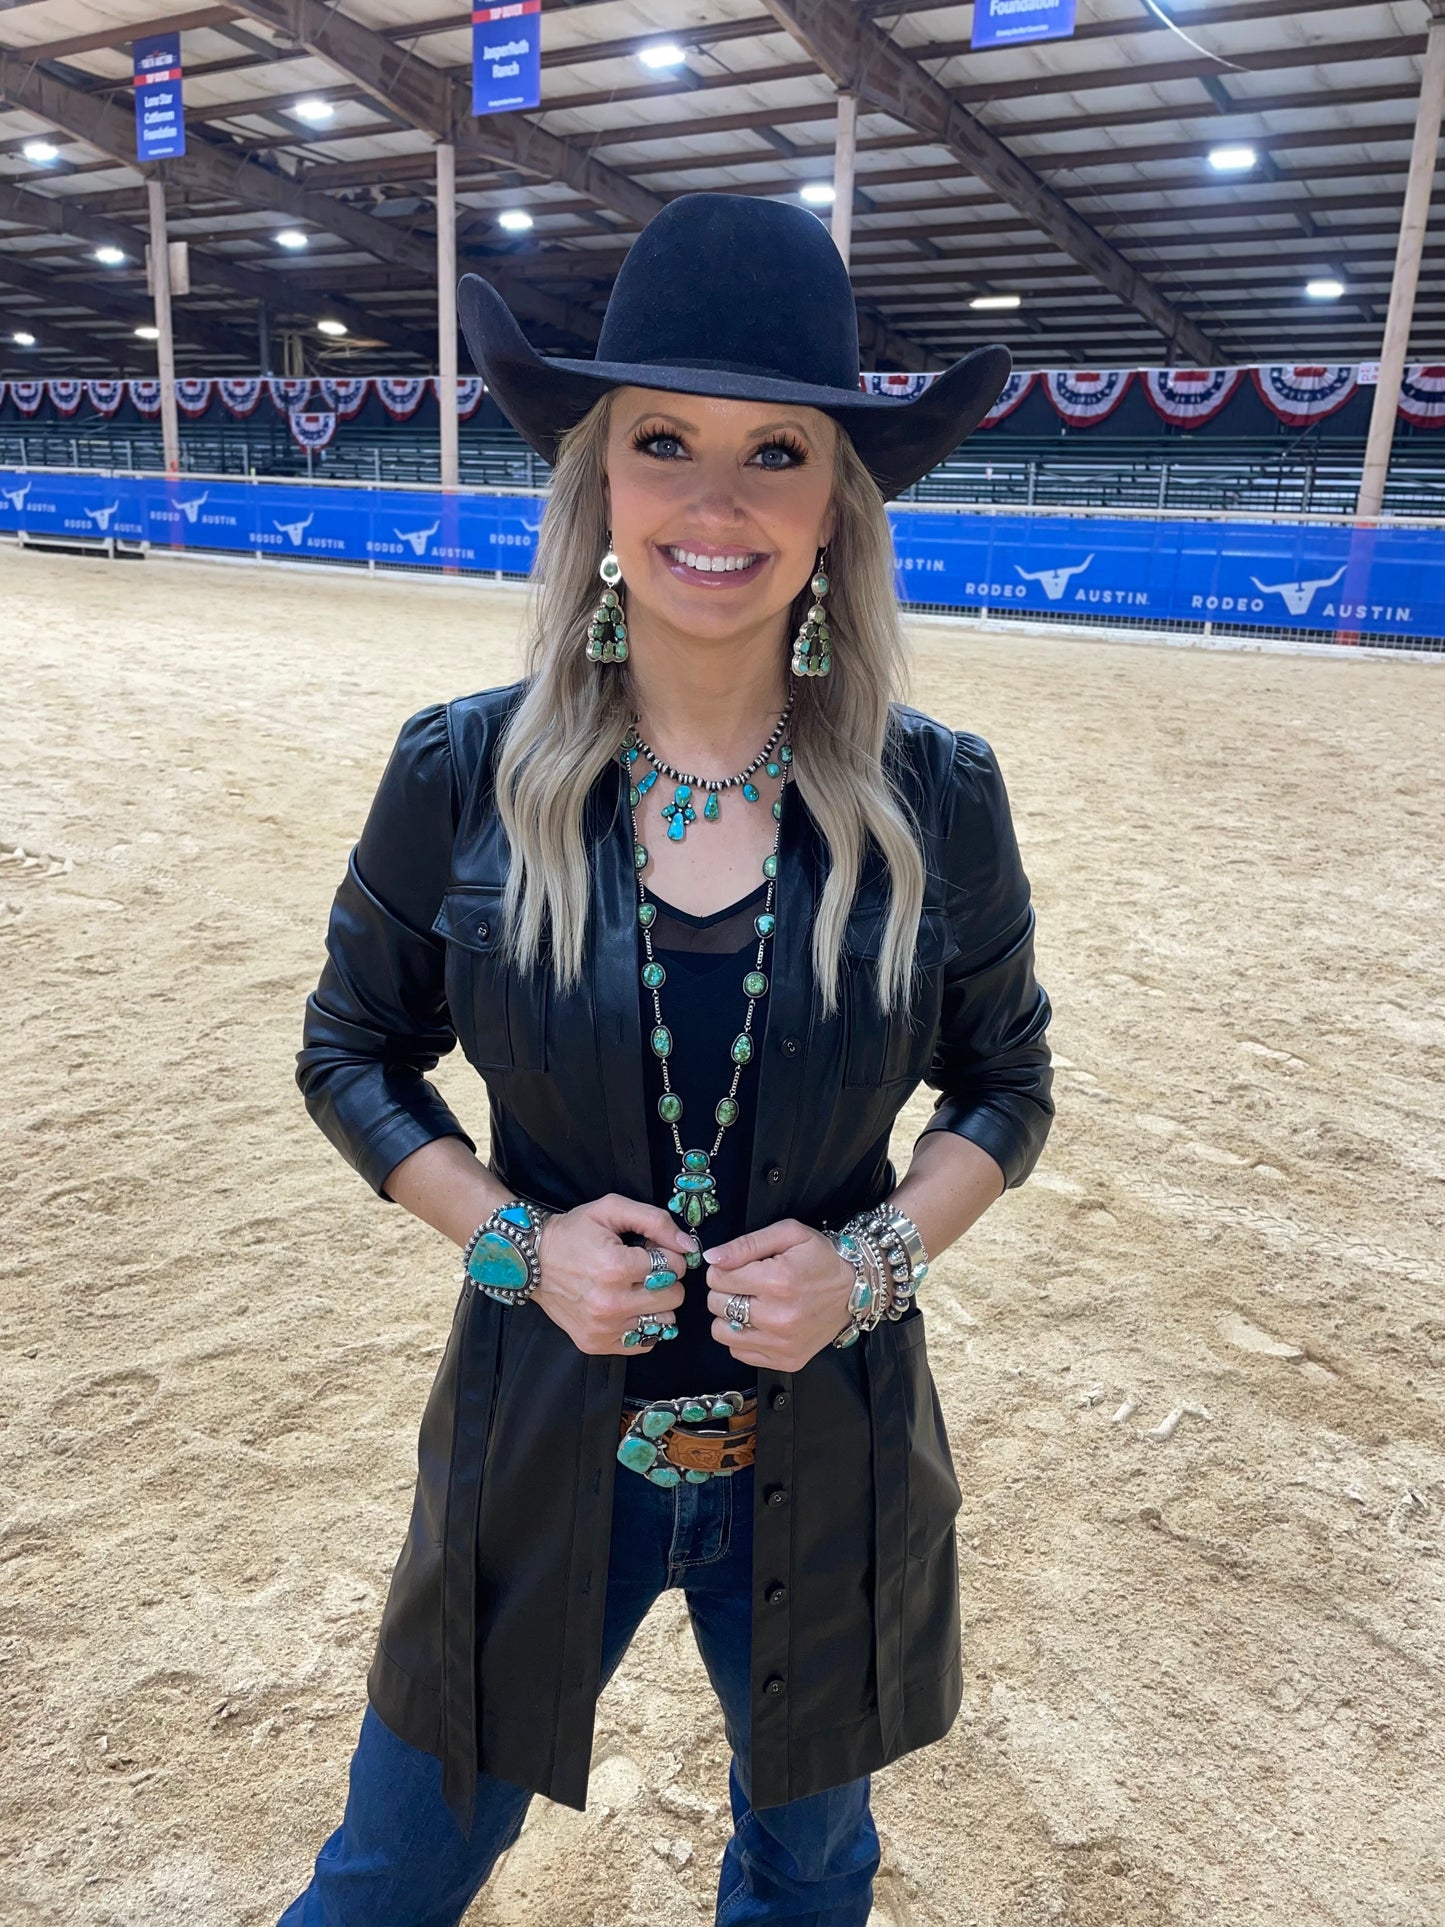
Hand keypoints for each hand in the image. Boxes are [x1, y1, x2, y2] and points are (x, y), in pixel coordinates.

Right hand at [532, 1194, 695, 1356]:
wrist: (530, 1261)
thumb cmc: (573, 1233)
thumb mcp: (611, 1210)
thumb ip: (655, 1221)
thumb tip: (689, 1246)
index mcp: (615, 1267)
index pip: (675, 1267)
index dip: (669, 1254)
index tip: (651, 1249)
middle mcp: (610, 1303)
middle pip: (674, 1297)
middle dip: (666, 1279)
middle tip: (644, 1270)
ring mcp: (603, 1328)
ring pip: (664, 1322)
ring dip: (656, 1304)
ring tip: (635, 1289)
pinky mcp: (596, 1344)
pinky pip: (644, 1342)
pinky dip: (642, 1324)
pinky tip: (627, 1306)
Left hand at [702, 1219, 854, 1371]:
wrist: (856, 1288)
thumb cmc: (821, 1258)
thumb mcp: (789, 1235)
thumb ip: (746, 1244)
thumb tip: (712, 1258)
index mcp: (776, 1281)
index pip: (718, 1278)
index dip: (722, 1269)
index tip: (737, 1267)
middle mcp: (778, 1317)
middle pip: (717, 1305)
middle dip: (724, 1290)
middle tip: (745, 1284)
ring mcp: (782, 1344)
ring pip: (722, 1332)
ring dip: (729, 1316)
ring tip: (751, 1304)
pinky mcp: (786, 1360)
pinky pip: (739, 1352)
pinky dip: (743, 1337)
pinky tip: (760, 1322)